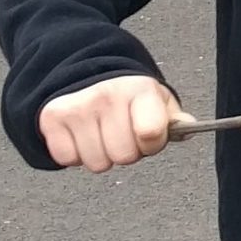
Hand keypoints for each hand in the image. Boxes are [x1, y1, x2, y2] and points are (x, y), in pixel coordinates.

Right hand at [38, 74, 179, 171]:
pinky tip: (82, 135)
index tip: (147, 135)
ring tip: (102, 134)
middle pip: (124, 156)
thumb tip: (189, 128)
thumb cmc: (129, 97)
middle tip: (121, 135)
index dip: (152, 144)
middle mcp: (107, 95)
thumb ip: (175, 119)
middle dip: (126, 152)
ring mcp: (78, 106)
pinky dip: (75, 154)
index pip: (151, 134)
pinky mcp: (52, 118)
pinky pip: (68, 159)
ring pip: (97, 163)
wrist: (86, 77)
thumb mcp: (158, 102)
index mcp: (139, 90)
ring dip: (101, 155)